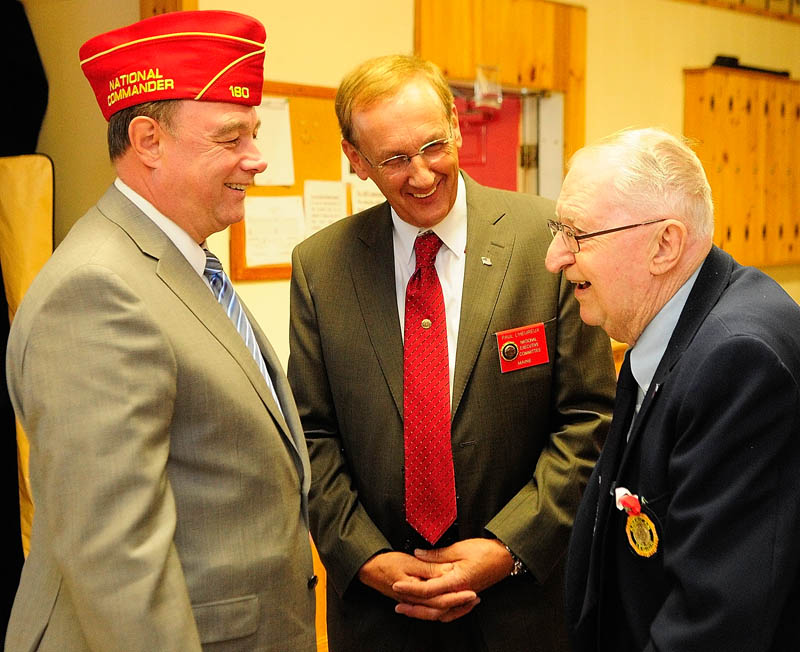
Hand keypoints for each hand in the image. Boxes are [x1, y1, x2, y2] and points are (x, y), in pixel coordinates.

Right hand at [357, 551, 477, 619]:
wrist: (368, 569)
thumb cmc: (386, 563)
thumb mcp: (409, 561)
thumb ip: (428, 568)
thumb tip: (447, 571)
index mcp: (415, 592)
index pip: (440, 599)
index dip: (457, 597)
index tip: (472, 592)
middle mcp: (415, 601)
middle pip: (441, 610)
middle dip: (460, 606)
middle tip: (476, 599)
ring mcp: (413, 603)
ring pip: (436, 613)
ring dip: (453, 609)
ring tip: (468, 602)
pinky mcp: (412, 601)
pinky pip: (430, 610)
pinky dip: (442, 608)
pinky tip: (450, 603)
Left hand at [391, 538, 513, 620]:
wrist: (505, 558)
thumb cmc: (485, 551)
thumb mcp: (459, 548)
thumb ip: (436, 555)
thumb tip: (417, 554)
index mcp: (456, 581)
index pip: (428, 589)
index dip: (410, 588)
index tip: (396, 585)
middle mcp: (459, 593)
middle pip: (432, 607)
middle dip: (413, 607)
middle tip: (397, 604)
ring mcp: (463, 597)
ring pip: (440, 612)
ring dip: (423, 612)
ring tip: (408, 609)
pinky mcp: (466, 597)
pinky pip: (450, 611)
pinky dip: (438, 613)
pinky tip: (430, 610)